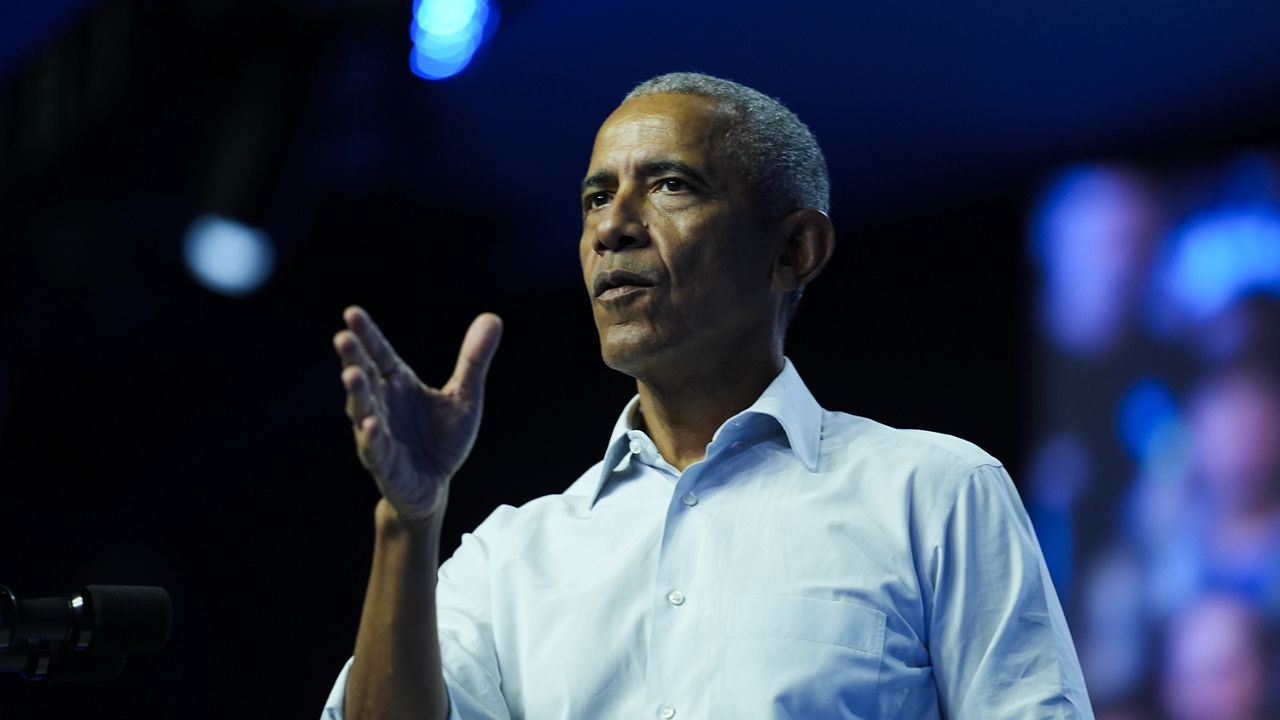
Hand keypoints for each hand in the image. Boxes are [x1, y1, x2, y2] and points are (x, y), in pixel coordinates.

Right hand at [333, 306, 502, 522]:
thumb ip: (473, 360)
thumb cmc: (442, 439)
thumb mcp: (464, 397)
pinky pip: (376, 448)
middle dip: (353, 358)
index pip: (380, 354)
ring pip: (363, 410)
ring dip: (356, 394)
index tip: (352, 312)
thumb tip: (493, 317)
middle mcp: (382, 404)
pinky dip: (372, 437)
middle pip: (365, 377)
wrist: (435, 487)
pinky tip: (371, 424)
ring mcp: (378, 433)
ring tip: (351, 374)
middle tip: (342, 337)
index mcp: (398, 384)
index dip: (367, 335)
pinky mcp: (384, 464)